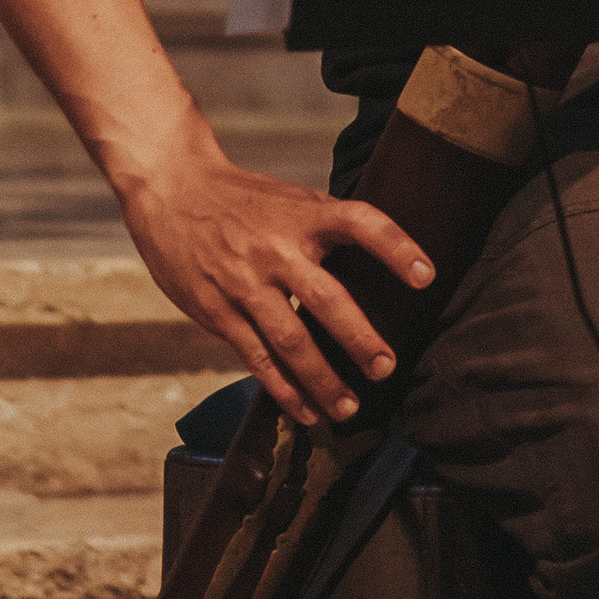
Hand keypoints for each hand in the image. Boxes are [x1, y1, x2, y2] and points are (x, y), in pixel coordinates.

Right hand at [119, 125, 436, 427]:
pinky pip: (256, 356)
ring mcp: (245, 283)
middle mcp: (276, 248)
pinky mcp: (218, 311)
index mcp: (303, 214)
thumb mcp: (290, 198)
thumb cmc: (242, 198)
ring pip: (290, 340)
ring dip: (323, 379)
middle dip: (359, 338)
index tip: (426, 276)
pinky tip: (305, 410)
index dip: (395, 247)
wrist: (172, 188)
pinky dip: (283, 388)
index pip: (360, 223)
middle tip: (386, 367)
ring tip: (350, 407)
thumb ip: (326, 229)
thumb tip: (377, 264)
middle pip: (326, 298)